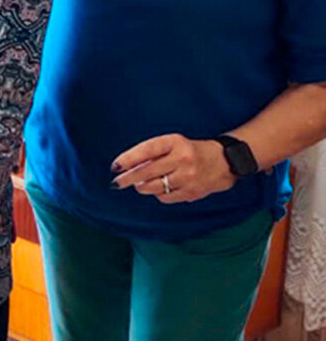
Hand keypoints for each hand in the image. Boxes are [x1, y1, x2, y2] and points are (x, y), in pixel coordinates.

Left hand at [111, 133, 236, 203]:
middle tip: (116, 183)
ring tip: (140, 184)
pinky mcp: (192, 192)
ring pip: (153, 187)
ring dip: (142, 187)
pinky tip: (161, 187)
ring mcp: (188, 177)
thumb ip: (151, 153)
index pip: (147, 150)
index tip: (115, 166)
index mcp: (176, 142)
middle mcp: (182, 159)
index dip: (128, 158)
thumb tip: (125, 167)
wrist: (225, 162)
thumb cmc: (190, 151)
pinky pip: (164, 197)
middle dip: (128, 179)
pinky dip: (158, 194)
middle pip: (147, 172)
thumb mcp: (173, 144)